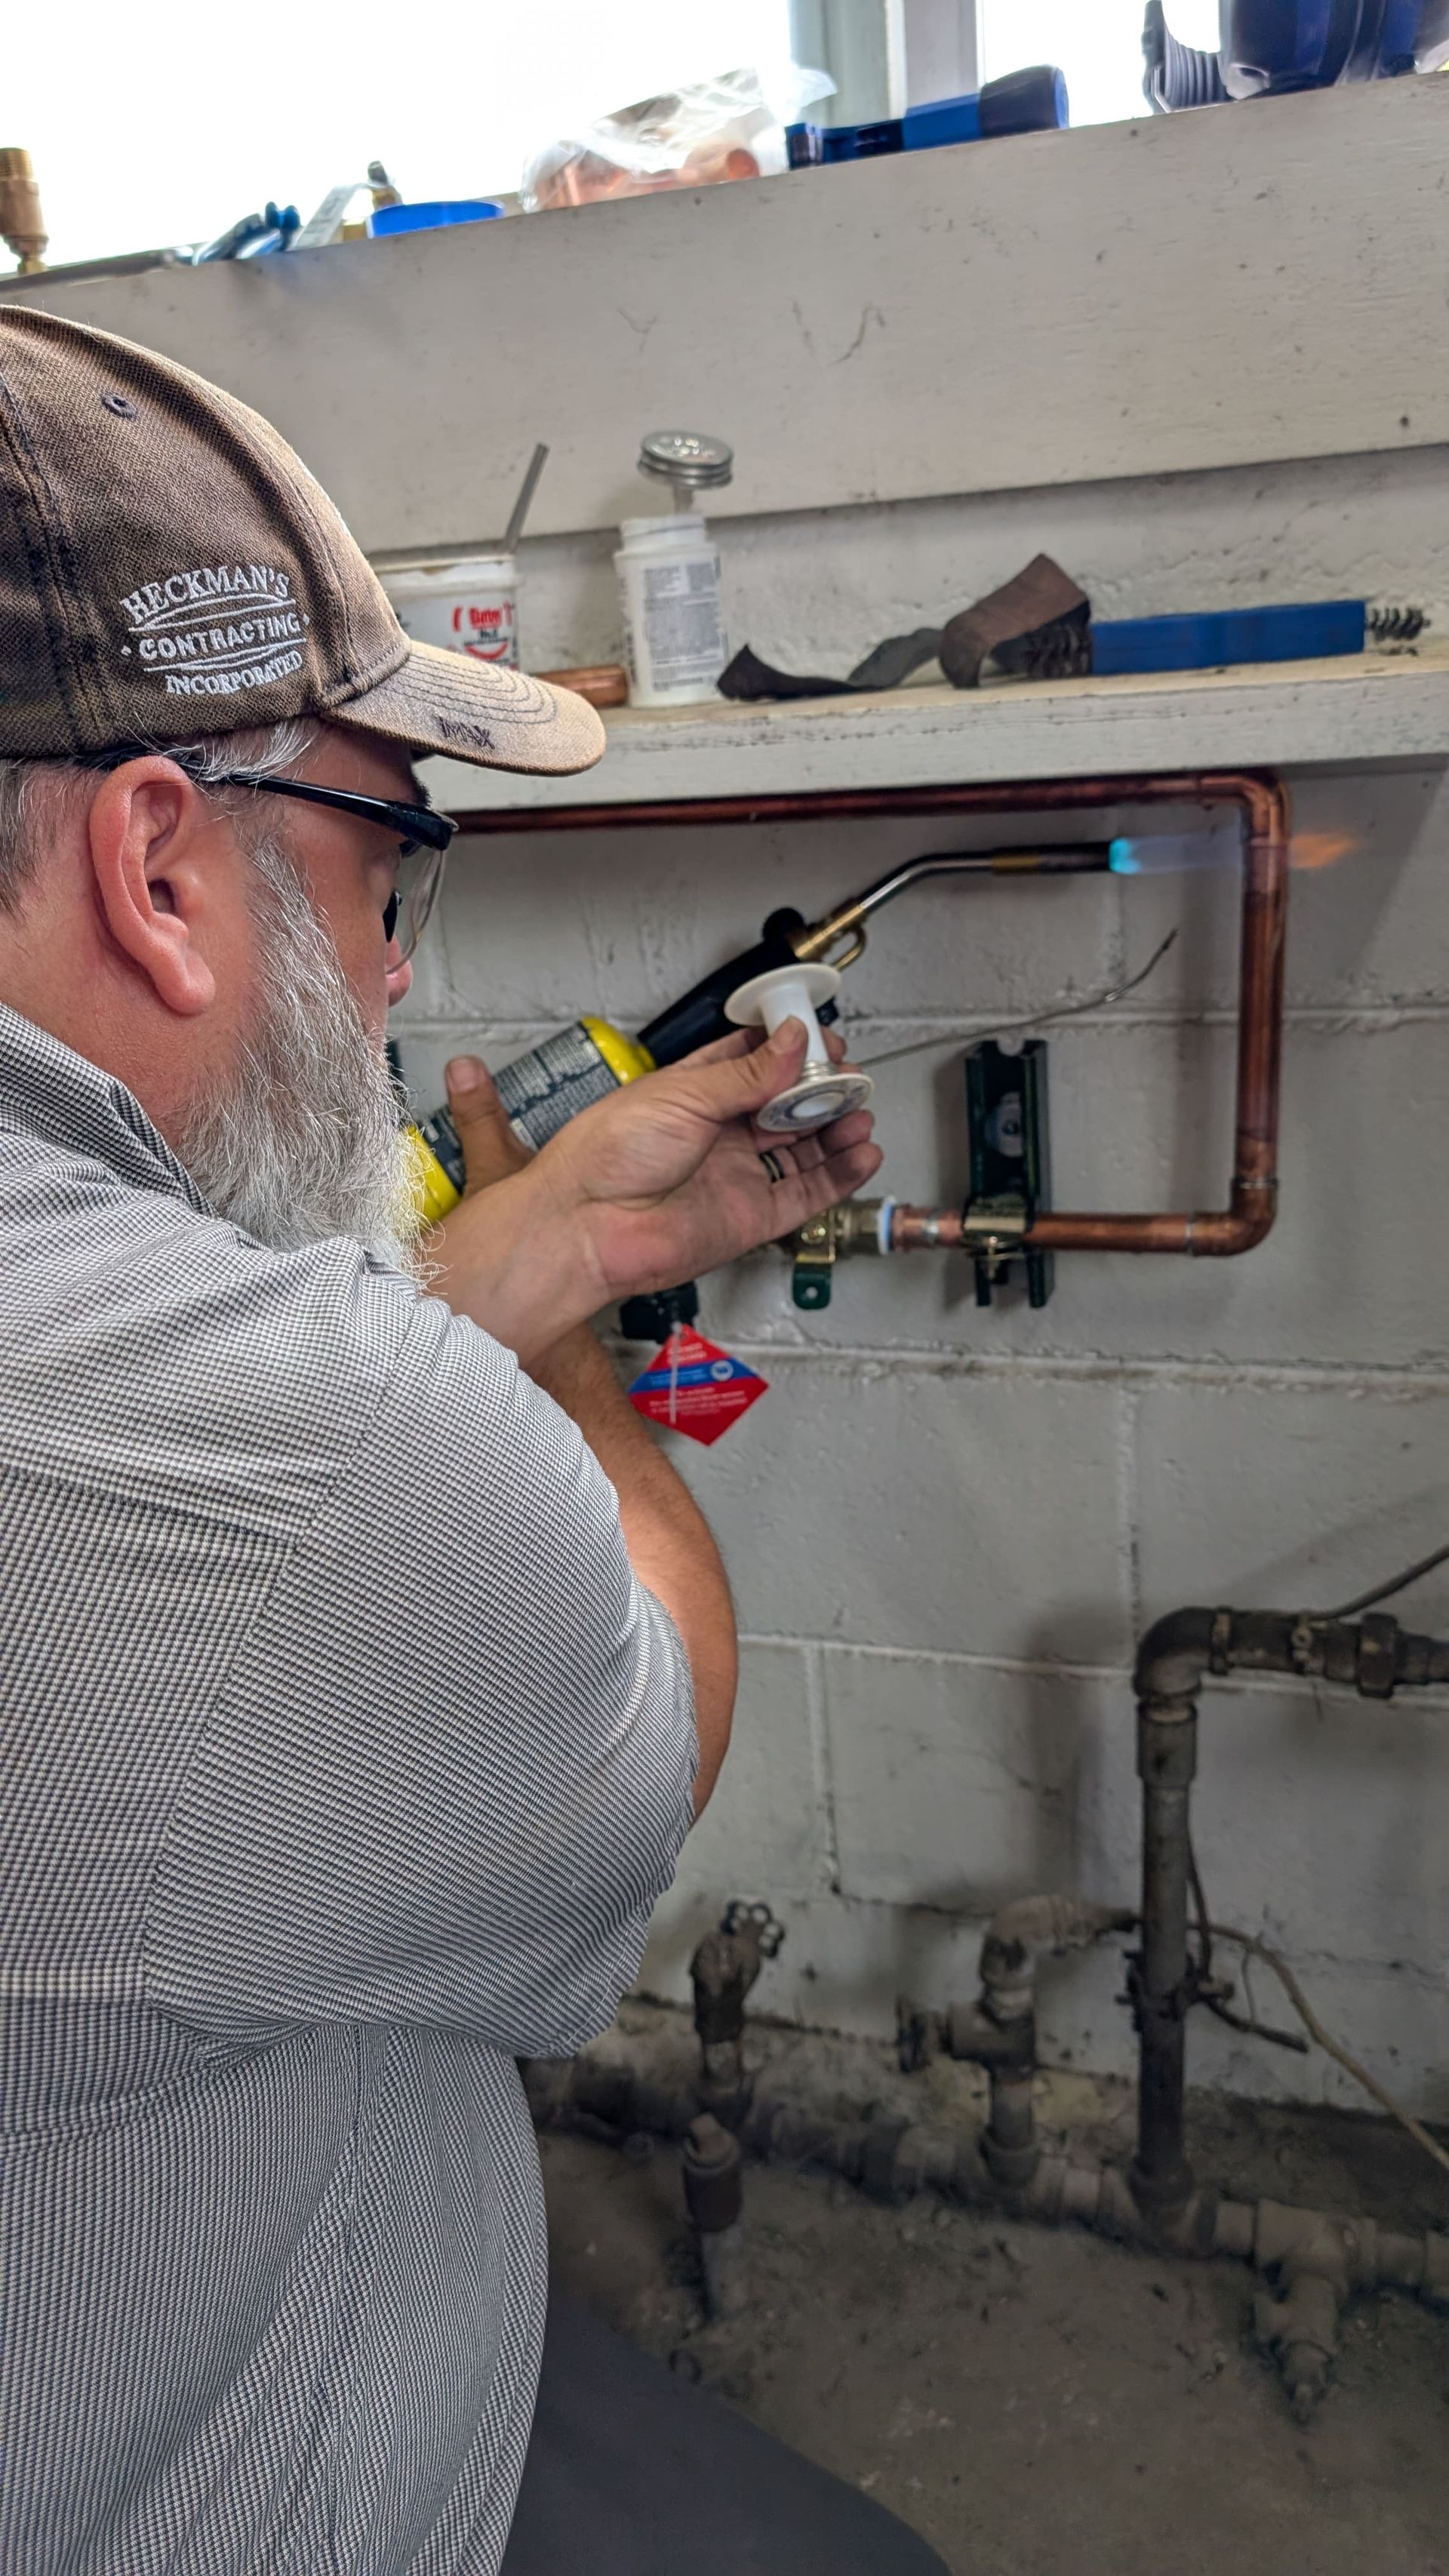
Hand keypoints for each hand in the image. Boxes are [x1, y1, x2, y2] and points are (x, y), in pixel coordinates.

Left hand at [424, 1023, 880, 1362]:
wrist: (587, 1226)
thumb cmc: (605, 1158)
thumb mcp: (683, 1095)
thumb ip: (747, 1073)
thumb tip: (792, 1041)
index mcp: (696, 1092)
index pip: (756, 1061)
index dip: (793, 1049)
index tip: (822, 1039)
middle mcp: (720, 1132)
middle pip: (788, 1104)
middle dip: (823, 1088)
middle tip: (846, 1077)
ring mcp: (739, 1175)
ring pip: (805, 1148)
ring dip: (837, 1128)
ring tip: (858, 1113)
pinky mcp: (753, 1216)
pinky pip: (808, 1194)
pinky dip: (841, 1175)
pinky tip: (862, 1154)